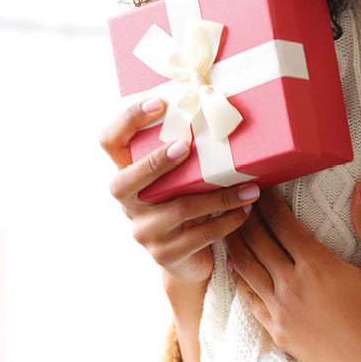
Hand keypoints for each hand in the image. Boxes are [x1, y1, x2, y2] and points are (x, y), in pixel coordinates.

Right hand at [100, 98, 261, 285]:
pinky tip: (246, 210)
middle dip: (155, 162)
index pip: (109, 141)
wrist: (192, 258)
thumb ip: (188, 151)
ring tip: (250, 187)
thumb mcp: (184, 176)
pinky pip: (199, 235)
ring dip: (220, 195)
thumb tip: (223, 106)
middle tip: (185, 146)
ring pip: (178, 209)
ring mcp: (144, 231)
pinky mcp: (166, 254)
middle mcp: (128, 203)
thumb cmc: (190, 201)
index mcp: (128, 174)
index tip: (158, 103)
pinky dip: (227, 221)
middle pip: (124, 182)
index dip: (127, 120)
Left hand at [225, 183, 360, 361]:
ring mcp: (280, 310)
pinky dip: (238, 277)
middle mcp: (292, 284)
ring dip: (236, 243)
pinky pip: (248, 298)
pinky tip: (234, 266)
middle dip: (248, 217)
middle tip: (241, 200)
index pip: (283, 224)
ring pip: (246, 268)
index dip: (269, 203)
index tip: (262, 188)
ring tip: (229, 225)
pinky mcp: (277, 331)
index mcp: (317, 264)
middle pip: (259, 241)